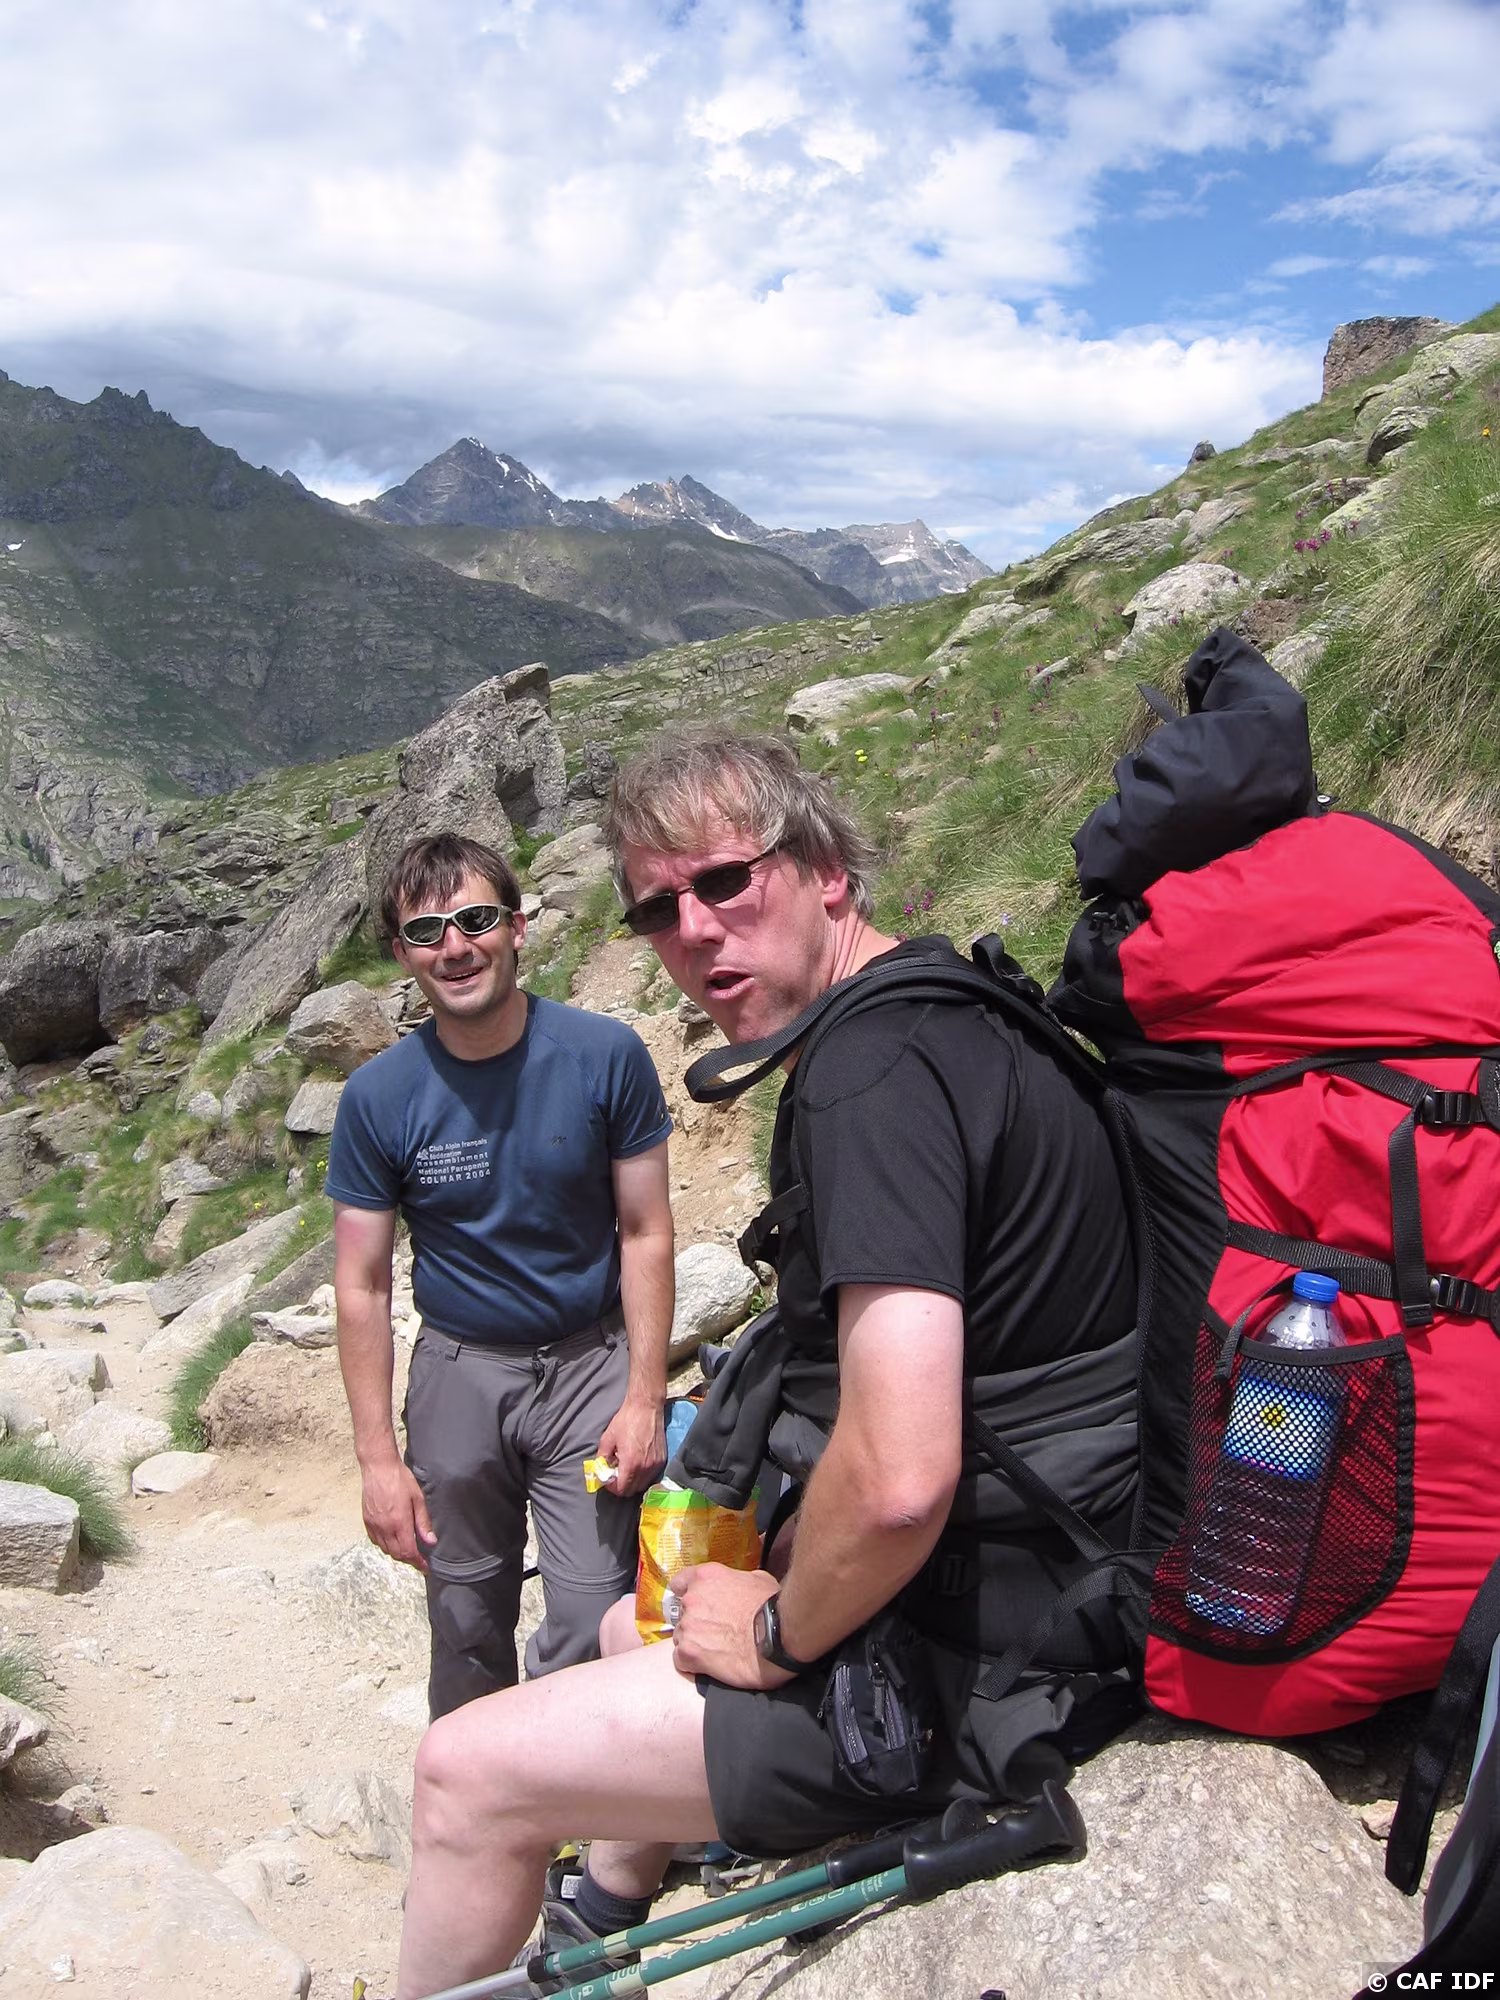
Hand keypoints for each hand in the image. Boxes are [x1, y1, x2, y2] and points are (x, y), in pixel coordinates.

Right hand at [360, 1458, 437, 1570]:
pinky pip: (376, 1541)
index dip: (418, 1562)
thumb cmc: (400, 1479)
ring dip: (397, 1553)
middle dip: (409, 1559)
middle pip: (396, 1554)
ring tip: (408, 1549)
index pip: (409, 1552)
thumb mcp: (418, 1499)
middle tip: (419, 1558)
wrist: (378, 1467)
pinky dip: (385, 1545)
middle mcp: (384, 1527)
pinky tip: (392, 1539)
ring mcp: (374, 1525)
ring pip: (385, 1549)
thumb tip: (430, 1541)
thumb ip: (423, 1522)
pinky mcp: (366, 1521)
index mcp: (399, 1523)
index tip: (424, 1567)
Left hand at [596, 1394, 665, 1496]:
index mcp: (631, 1464)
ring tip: (626, 1467)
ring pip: (642, 1484)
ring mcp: (655, 1464)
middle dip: (621, 1485)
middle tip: (616, 1473)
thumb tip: (600, 1470)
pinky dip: (643, 1474)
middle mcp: (645, 1468)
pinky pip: (651, 1475)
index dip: (612, 1488)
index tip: (608, 1479)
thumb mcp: (607, 1438)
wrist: (646, 1407)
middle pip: (632, 1491)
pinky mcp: (662, 1459)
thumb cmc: (626, 1420)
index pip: (621, 1490)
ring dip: (633, 1481)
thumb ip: (602, 1457)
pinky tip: (637, 1461)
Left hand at [667, 1563, 792, 1689]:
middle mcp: (692, 1599)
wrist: (778, 1637)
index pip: (679, 1583)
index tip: (697, 1605)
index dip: (688, 1595)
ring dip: (694, 1643)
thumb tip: (736, 1585)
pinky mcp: (689, 1652)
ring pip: (680, 1637)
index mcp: (706, 1577)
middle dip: (696, 1622)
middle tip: (716, 1632)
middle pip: (682, 1614)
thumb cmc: (773, 1608)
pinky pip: (680, 1660)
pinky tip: (710, 1664)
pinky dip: (692, 1664)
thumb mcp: (758, 1579)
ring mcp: (688, 1626)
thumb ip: (736, 1580)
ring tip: (717, 1650)